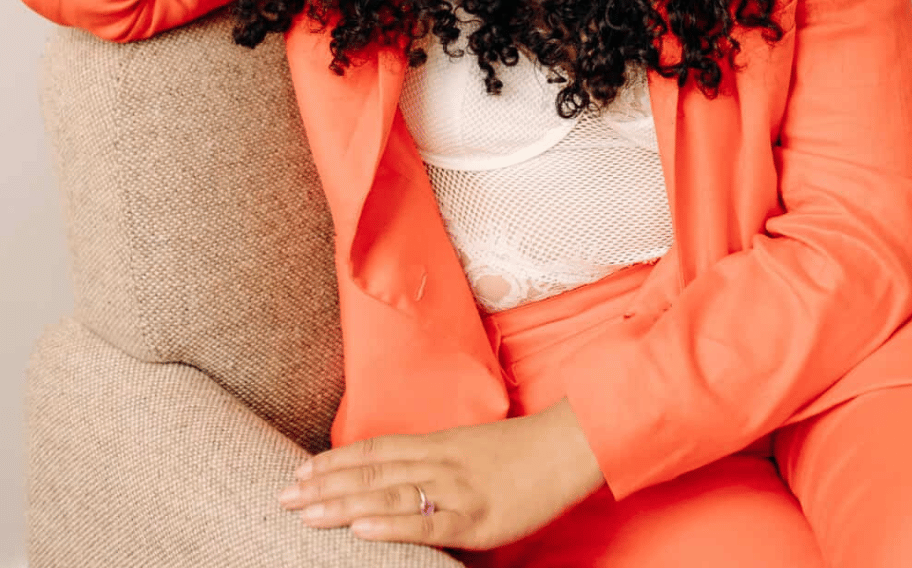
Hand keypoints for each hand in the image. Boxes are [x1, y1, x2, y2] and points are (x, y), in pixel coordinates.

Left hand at [276, 398, 605, 550]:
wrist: (567, 445)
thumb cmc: (522, 452)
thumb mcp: (472, 451)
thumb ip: (438, 466)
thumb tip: (403, 487)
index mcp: (438, 444)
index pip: (375, 450)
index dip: (335, 460)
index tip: (299, 470)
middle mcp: (439, 461)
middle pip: (372, 471)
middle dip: (325, 484)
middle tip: (283, 495)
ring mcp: (456, 489)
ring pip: (389, 495)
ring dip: (344, 504)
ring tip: (306, 513)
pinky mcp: (476, 517)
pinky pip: (426, 522)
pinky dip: (390, 525)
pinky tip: (361, 529)